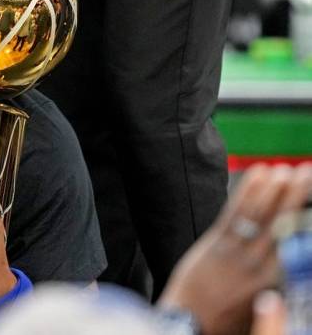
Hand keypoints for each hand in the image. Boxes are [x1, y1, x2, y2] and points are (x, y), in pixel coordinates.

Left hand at [159, 163, 311, 334]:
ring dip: (274, 189)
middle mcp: (260, 265)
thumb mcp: (264, 300)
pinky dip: (248, 191)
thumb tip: (293, 249)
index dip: (307, 214)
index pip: (298, 239)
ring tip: (286, 170)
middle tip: (308, 171)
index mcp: (276, 280)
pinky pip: (235, 213)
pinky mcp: (214, 245)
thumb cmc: (228, 316)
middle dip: (298, 194)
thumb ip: (279, 275)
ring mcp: (236, 253)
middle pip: (284, 222)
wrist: (189, 323)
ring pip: (260, 215)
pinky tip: (258, 173)